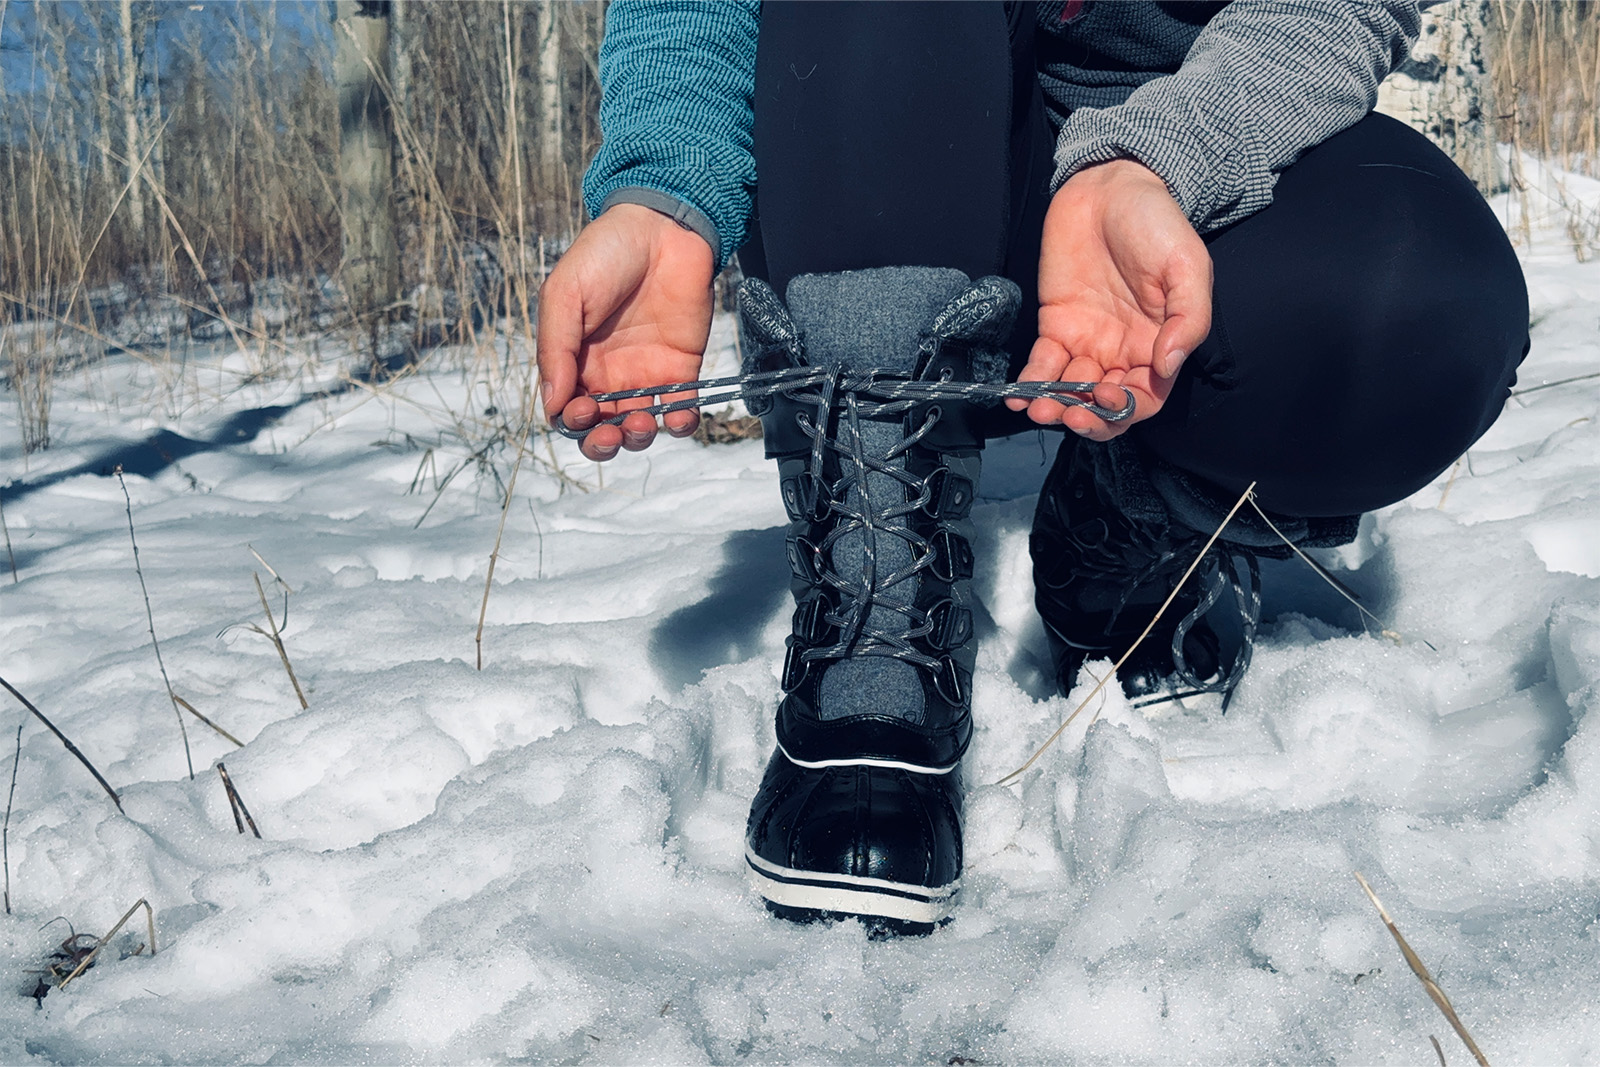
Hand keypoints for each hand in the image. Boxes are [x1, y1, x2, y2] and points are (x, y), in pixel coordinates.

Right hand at [537, 203, 715, 460]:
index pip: (567, 410)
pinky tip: (676, 418)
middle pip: (601, 428)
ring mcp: (647, 375)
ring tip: (640, 422)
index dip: (571, 422)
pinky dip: (680, 424)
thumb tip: (551, 405)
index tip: (579, 409)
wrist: (663, 227)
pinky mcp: (683, 369)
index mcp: (574, 360)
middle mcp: (608, 374)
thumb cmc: (606, 254)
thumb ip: (555, 349)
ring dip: (638, 437)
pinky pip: (681, 410)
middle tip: (609, 431)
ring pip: (639, 427)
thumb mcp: (565, 295)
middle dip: (602, 442)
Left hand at [1006, 159, 1212, 440]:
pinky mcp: (1056, 326)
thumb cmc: (1158, 224)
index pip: (1144, 398)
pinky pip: (1042, 364)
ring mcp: (1087, 341)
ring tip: (1039, 408)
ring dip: (1054, 407)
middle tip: (1067, 414)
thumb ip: (1188, 319)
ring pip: (1070, 392)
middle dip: (1086, 418)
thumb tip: (1168, 366)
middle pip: (1103, 406)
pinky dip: (1029, 382)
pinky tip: (1018, 394)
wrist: (1111, 186)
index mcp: (1159, 346)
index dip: (1126, 409)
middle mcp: (1122, 352)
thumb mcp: (1188, 267)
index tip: (1107, 398)